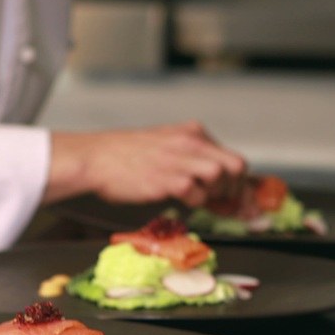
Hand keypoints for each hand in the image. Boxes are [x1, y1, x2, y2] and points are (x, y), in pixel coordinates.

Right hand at [45, 120, 246, 205]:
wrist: (94, 159)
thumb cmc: (124, 156)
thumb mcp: (165, 145)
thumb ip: (191, 156)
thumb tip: (215, 179)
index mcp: (192, 132)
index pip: (232, 156)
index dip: (240, 182)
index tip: (239, 198)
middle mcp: (190, 142)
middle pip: (236, 165)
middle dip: (235, 188)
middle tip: (222, 202)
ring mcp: (180, 159)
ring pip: (221, 176)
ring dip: (214, 194)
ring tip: (196, 198)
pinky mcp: (168, 179)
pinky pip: (197, 194)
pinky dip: (193, 202)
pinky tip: (179, 200)